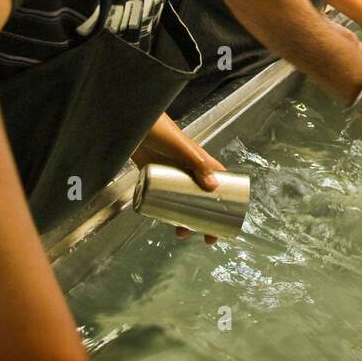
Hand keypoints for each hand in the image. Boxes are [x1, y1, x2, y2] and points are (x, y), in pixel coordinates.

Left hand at [139, 115, 225, 244]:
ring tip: (182, 233)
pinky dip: (167, 208)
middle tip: (207, 236)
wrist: (132, 123)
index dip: (226, 197)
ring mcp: (170, 173)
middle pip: (201, 196)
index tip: (229, 216)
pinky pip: (164, 196)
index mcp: (199, 160)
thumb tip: (213, 187)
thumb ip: (197, 162)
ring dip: (185, 216)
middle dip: (206, 216)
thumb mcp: (181, 147)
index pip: (219, 180)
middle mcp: (187, 168)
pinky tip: (164, 219)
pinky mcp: (154, 175)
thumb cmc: (160, 130)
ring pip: (182, 199)